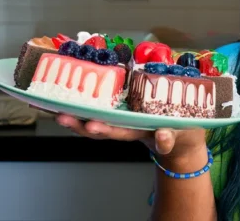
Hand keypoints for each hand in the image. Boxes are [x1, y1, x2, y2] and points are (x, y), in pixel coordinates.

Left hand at [52, 111, 207, 158]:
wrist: (183, 136)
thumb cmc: (181, 132)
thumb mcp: (179, 137)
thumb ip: (169, 139)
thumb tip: (162, 137)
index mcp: (140, 131)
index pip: (120, 132)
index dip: (106, 129)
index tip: (92, 125)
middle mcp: (128, 127)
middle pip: (101, 128)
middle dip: (81, 124)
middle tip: (63, 117)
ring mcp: (124, 120)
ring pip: (98, 120)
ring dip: (77, 116)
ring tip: (57, 110)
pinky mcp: (124, 111)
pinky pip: (102, 110)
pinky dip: (83, 106)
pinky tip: (68, 99)